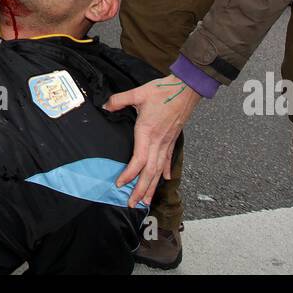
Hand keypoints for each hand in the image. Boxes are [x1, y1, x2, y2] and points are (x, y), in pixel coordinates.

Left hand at [104, 76, 201, 207]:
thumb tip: (105, 106)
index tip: (120, 184)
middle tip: (133, 204)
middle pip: (149, 171)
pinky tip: (165, 179)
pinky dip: (166, 170)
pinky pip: (168, 158)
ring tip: (147, 200)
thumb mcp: (138, 93)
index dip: (130, 174)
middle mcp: (158, 141)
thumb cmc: (164, 90)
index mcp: (147, 131)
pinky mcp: (173, 138)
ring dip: (152, 186)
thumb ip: (119, 100)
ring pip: (159, 169)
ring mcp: (167, 141)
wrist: (187, 88)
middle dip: (141, 189)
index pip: (139, 160)